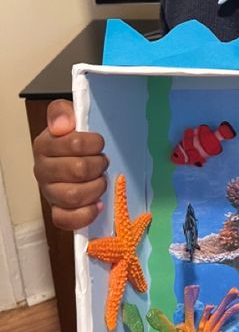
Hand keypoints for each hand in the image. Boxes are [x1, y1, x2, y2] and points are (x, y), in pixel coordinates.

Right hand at [32, 99, 108, 230]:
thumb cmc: (73, 140)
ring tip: (101, 181)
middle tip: (102, 163)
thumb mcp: (68, 118)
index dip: (95, 144)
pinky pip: (66, 219)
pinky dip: (86, 214)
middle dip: (98, 166)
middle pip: (78, 170)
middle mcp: (42, 170)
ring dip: (96, 188)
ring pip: (73, 196)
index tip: (98, 144)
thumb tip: (63, 125)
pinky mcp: (57, 211)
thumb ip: (62, 112)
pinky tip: (98, 204)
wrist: (71, 159)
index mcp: (44, 145)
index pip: (77, 144)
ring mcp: (49, 193)